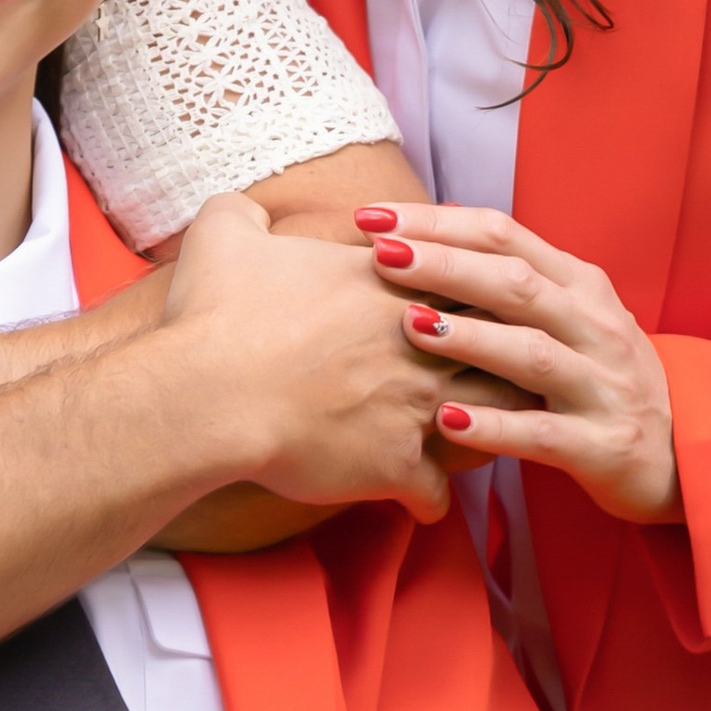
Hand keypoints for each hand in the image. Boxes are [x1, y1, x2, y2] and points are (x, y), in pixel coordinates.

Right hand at [163, 195, 491, 525]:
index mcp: (388, 279)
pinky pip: (438, 492)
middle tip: (499, 368)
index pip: (468, 275)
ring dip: (488, 424)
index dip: (474, 290)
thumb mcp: (221, 234)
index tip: (469, 304)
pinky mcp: (396, 464)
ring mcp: (415, 403)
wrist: (205, 393)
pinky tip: (422, 501)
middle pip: (500, 341)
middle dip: (505, 355)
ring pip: (493, 415)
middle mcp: (418, 339)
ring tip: (478, 433)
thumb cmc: (213, 315)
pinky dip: (431, 499)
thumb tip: (246, 209)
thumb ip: (242, 211)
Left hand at [360, 205, 679, 523]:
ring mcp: (603, 386)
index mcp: (581, 285)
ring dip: (469, 339)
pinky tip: (445, 421)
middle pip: (516, 284)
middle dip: (446, 265)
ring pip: (532, 353)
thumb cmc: (601, 378)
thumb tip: (435, 220)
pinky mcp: (602, 445)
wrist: (683, 455)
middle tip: (381, 254)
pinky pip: (541, 433)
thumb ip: (512, 276)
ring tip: (410, 326)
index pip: (505, 235)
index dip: (438, 222)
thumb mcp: (571, 315)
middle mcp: (595, 327)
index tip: (372, 216)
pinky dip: (494, 426)